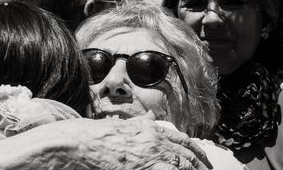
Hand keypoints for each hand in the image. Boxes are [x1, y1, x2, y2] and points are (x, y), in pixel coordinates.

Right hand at [62, 115, 211, 169]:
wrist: (77, 143)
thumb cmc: (94, 137)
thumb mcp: (121, 126)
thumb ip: (139, 125)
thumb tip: (150, 118)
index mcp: (150, 130)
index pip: (183, 141)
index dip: (198, 153)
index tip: (206, 163)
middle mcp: (154, 141)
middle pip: (188, 157)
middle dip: (201, 168)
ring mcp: (150, 157)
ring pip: (182, 167)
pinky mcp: (144, 168)